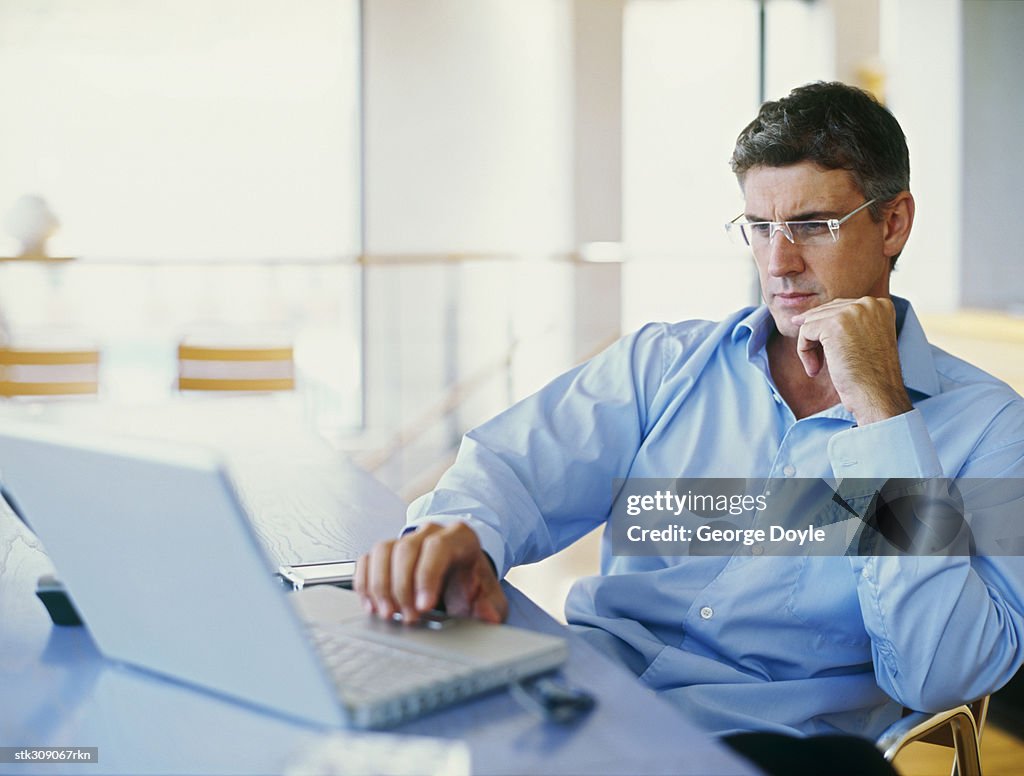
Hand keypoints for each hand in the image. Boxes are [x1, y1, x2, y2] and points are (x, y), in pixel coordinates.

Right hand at [354, 522, 507, 624]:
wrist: (462, 577)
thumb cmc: (474, 586)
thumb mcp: (489, 598)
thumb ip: (491, 607)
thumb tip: (488, 615)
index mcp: (460, 538)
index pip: (438, 547)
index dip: (427, 576)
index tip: (424, 607)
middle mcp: (431, 532)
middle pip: (406, 548)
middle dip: (402, 586)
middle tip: (407, 617)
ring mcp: (407, 539)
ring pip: (383, 550)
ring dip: (380, 585)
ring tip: (387, 614)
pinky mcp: (388, 552)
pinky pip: (368, 559)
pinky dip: (365, 582)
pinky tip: (372, 605)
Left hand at [790, 296, 912, 424]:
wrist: (877, 395)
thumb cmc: (869, 376)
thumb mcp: (864, 340)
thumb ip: (846, 323)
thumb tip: (802, 317)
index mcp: (880, 305)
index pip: (840, 308)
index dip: (827, 331)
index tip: (831, 352)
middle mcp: (868, 303)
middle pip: (824, 313)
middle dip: (817, 338)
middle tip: (820, 363)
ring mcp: (851, 312)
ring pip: (812, 322)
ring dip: (809, 347)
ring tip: (817, 368)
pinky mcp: (833, 324)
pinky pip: (805, 332)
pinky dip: (804, 352)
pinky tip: (814, 370)